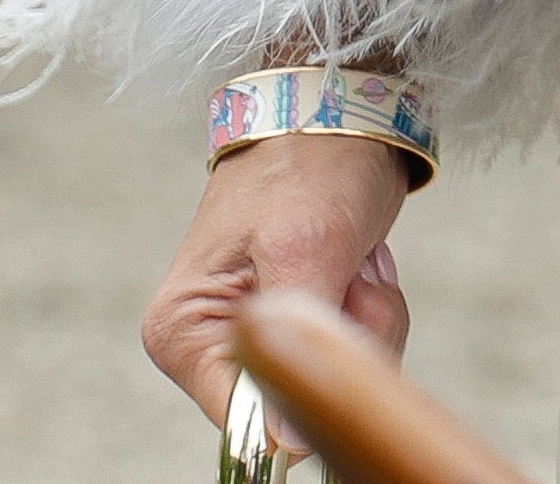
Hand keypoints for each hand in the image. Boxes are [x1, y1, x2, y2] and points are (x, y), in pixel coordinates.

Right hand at [144, 134, 412, 440]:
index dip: (306, 400)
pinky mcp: (296, 327)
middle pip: (299, 407)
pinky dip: (372, 313)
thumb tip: (284, 446)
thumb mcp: (308, 248)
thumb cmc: (309, 164)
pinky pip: (351, 356)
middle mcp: (211, 348)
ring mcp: (257, 340)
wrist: (336, 112)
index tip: (339, 328)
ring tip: (356, 262)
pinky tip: (361, 266)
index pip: (246, 424)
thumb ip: (295, 341)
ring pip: (336, 382)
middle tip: (353, 274)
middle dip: (348, 343)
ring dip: (368, 322)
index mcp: (186, 333)